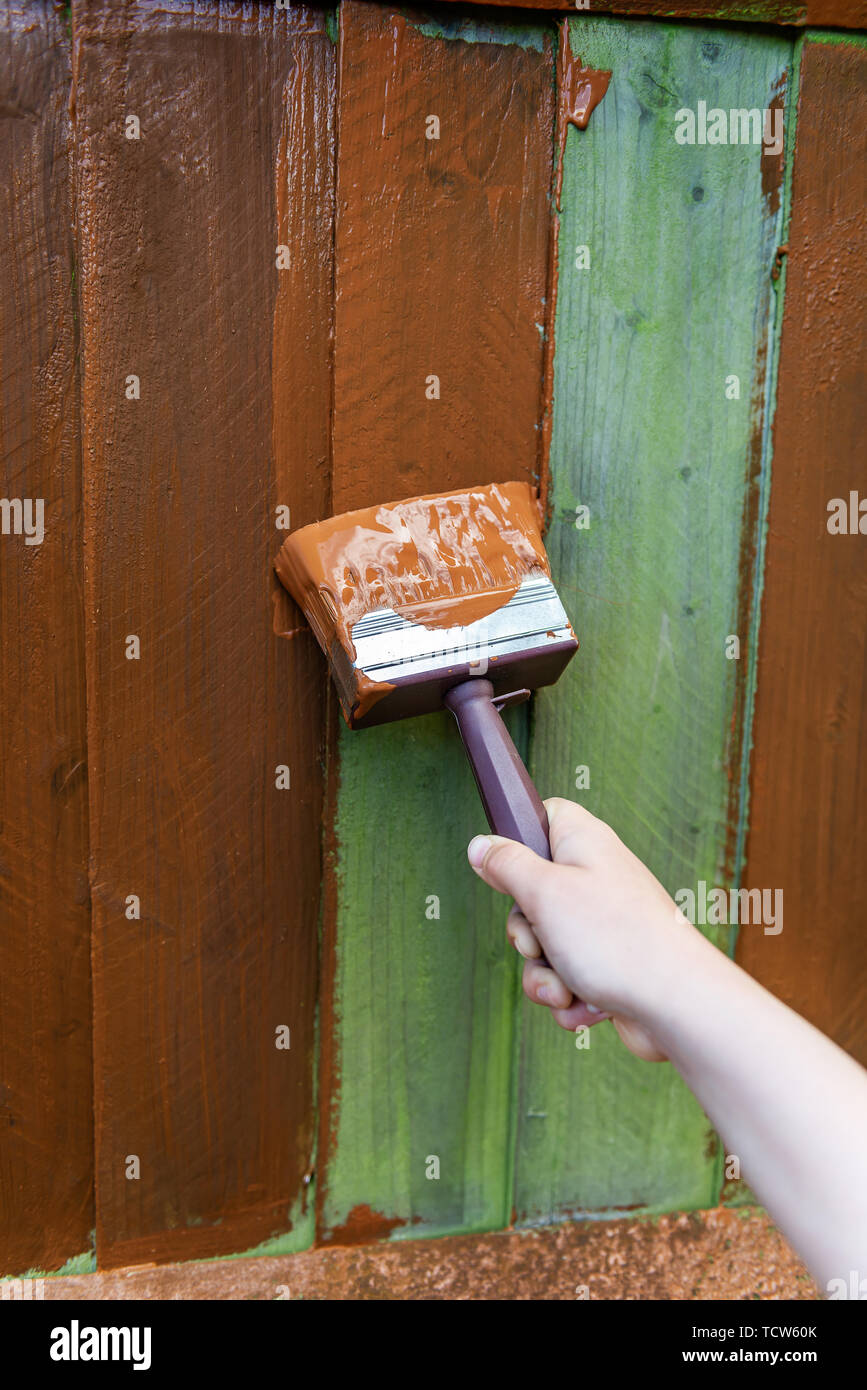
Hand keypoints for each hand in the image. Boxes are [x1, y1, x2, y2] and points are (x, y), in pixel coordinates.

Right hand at [467, 798, 693, 1060]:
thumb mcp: (545, 893)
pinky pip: (567, 979)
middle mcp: (596, 880)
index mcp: (585, 844)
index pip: (545, 816)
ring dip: (546, 976)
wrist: (678, 1006)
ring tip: (569, 988)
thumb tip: (480, 844)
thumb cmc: (618, 940)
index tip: (508, 867)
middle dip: (526, 935)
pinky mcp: (609, 966)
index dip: (519, 838)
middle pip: (531, 895)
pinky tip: (590, 1007)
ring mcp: (603, 925)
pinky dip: (571, 998)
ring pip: (545, 946)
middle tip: (540, 942)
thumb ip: (507, 864)